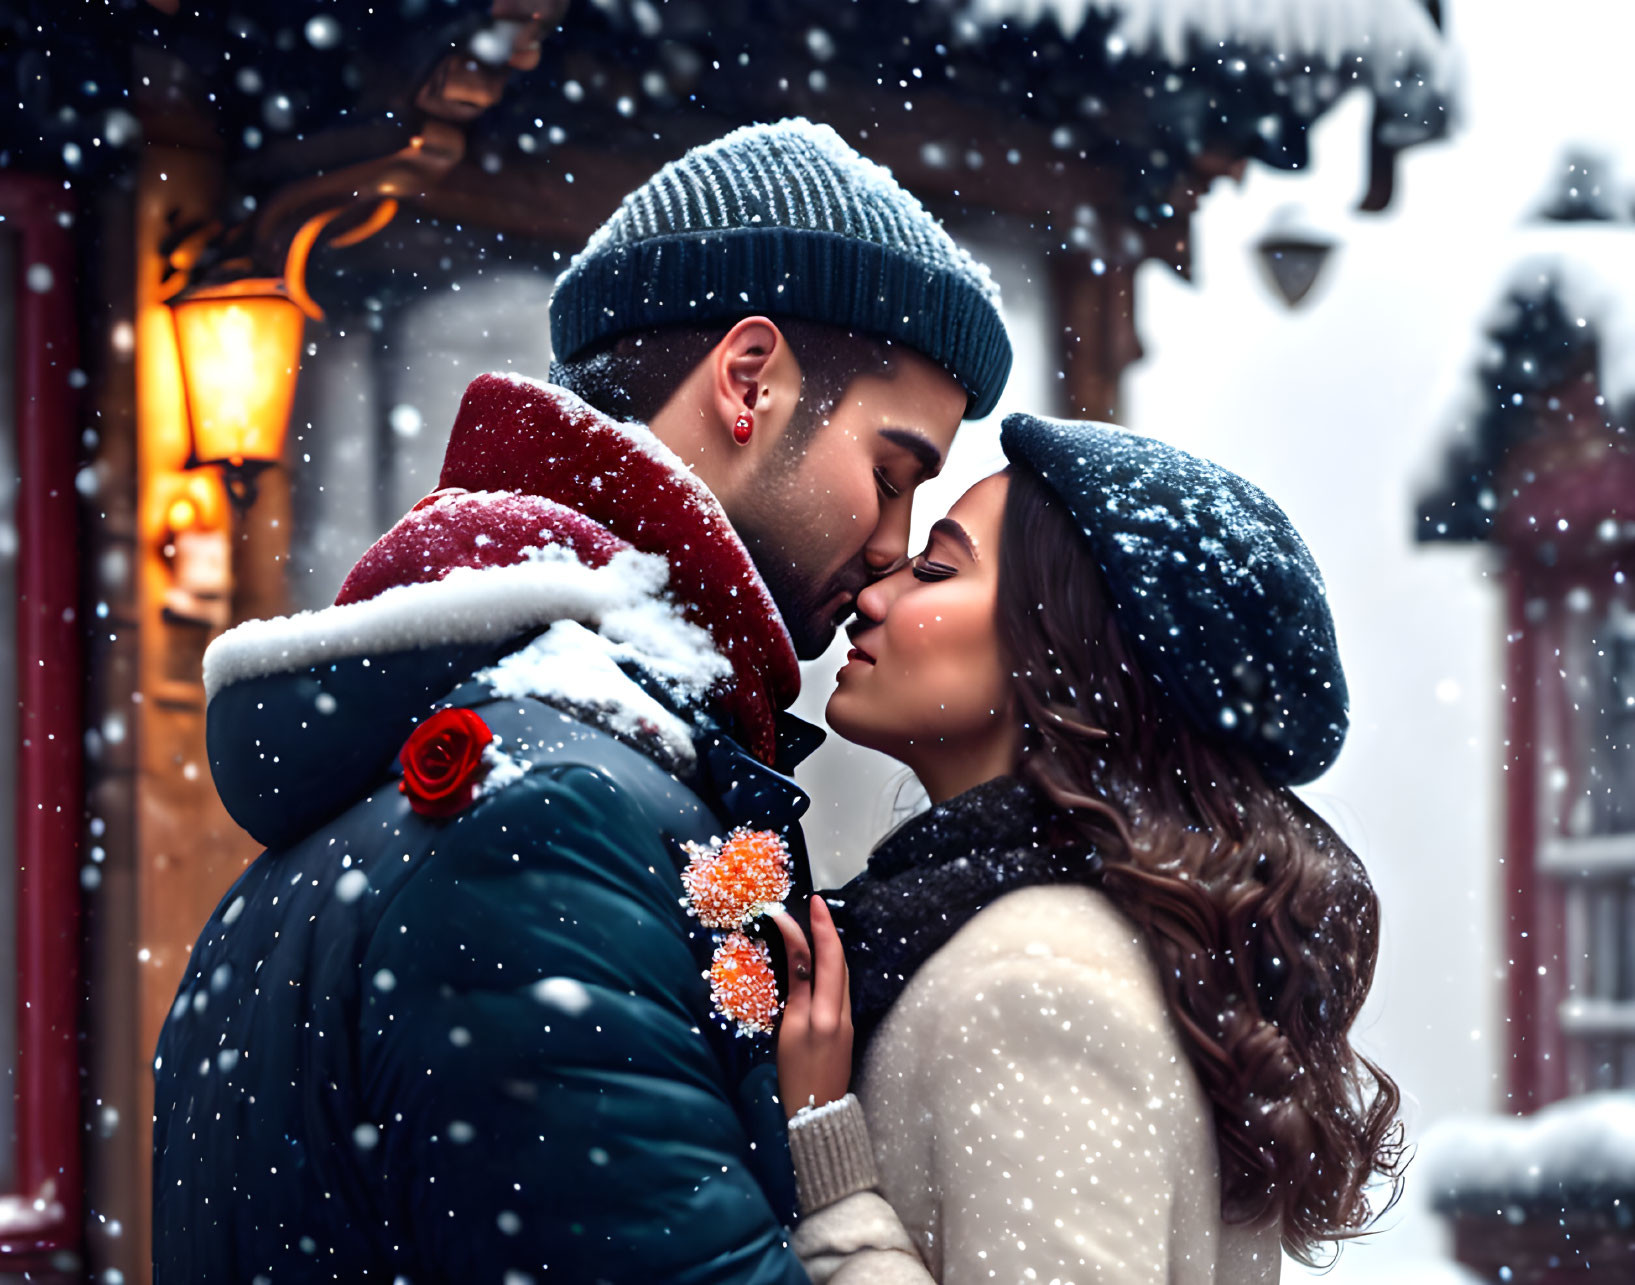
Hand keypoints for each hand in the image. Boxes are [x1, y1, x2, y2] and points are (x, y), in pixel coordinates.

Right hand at [771, 895, 853, 1120]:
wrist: (818, 1114)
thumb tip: (798, 953)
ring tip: (813, 926)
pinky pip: (838, 986)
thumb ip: (797, 989)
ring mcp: (846, 1019)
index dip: (819, 928)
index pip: (826, 958)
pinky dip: (828, 966)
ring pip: (840, 973)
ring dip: (828, 947)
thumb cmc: (795, 1075)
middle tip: (812, 907)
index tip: (811, 903)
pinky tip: (818, 961)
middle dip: (826, 931)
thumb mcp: (788, 1029)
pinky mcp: (844, 1027)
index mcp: (826, 1011)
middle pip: (838, 962)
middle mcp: (842, 1011)